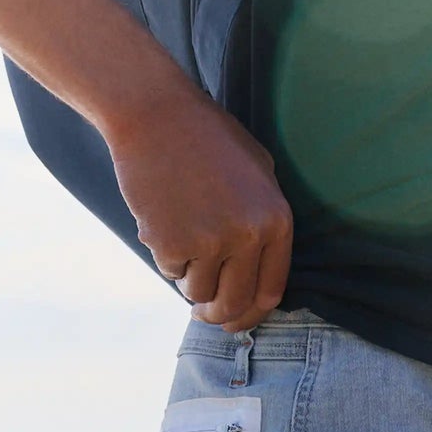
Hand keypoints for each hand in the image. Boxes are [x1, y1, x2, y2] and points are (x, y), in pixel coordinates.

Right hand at [105, 79, 293, 332]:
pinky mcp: (171, 244)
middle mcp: (248, 235)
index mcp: (276, 219)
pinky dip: (164, 255)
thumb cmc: (206, 138)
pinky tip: (162, 218)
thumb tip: (257, 280)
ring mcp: (210, 241)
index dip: (251, 315)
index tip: (236, 319)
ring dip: (187, 278)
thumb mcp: (258, 171)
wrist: (155, 112)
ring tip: (181, 236)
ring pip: (198, 292)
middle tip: (203, 313)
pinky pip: (169, 272)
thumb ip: (264, 221)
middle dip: (216, 315)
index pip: (270, 292)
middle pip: (234, 304)